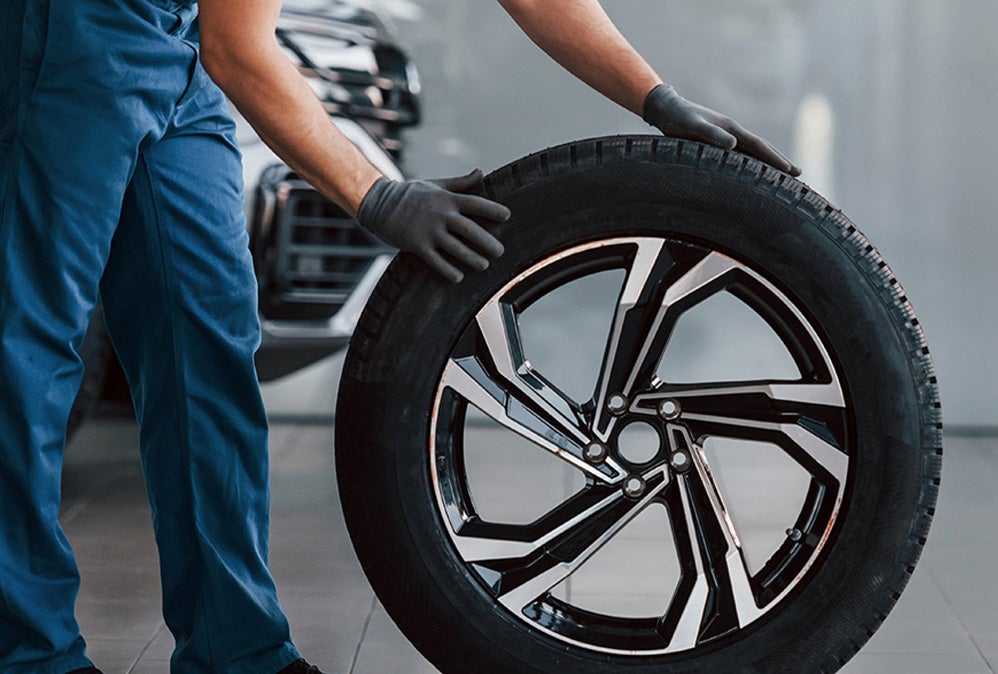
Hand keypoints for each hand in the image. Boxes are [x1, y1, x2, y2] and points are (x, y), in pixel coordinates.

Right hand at [357, 170, 508, 282]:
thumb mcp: (436, 184)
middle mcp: (440, 214)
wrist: (380, 203)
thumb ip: (460, 182)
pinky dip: (448, 270)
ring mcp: (428, 231)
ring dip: (471, 258)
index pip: (474, 203)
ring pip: (455, 247)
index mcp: (447, 199)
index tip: (507, 215)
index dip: (492, 209)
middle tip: (500, 252)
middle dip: (487, 241)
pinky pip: (435, 260)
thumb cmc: (411, 194)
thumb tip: (481, 172)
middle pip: (469, 229)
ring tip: (484, 265)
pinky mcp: (417, 245)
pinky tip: (459, 277)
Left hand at [642, 83, 799, 176]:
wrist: (666, 109)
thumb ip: (711, 135)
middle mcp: (732, 132)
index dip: (775, 159)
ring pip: (752, 153)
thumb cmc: (678, 119)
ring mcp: (726, 137)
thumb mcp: (693, 127)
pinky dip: (751, 164)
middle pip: (761, 149)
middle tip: (798, 175)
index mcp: (731, 129)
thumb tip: (734, 145)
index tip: (791, 171)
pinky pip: (740, 155)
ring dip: (767, 164)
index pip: (759, 146)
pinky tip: (752, 173)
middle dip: (779, 162)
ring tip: (782, 175)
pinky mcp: (717, 142)